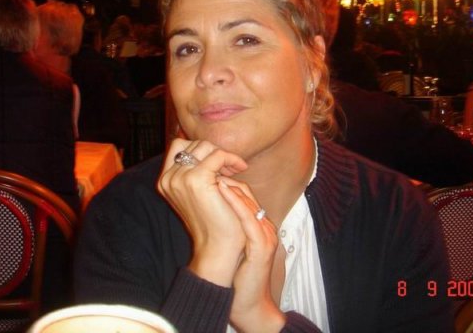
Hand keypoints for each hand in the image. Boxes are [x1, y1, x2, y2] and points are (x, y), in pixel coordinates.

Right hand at [158, 139, 247, 286]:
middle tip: (231, 168)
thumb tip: (209, 148)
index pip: (179, 146)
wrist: (218, 246)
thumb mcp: (200, 192)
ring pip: (205, 146)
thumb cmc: (214, 221)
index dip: (201, 149)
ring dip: (224, 155)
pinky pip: (217, 154)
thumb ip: (197, 171)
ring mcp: (180, 178)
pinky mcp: (196, 179)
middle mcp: (168, 178)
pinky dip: (231, 159)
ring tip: (236, 170)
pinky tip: (240, 169)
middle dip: (214, 152)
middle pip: (193, 144)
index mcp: (165, 181)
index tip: (219, 163)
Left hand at [218, 178, 285, 332]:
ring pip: (249, 202)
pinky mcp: (261, 246)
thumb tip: (211, 209)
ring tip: (213, 173)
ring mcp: (265, 235)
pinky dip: (235, 203)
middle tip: (209, 169)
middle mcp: (264, 226)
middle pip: (248, 194)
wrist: (250, 303)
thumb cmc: (238, 276)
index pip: (244, 194)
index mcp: (258, 224)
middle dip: (228, 177)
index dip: (226, 180)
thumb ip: (229, 225)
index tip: (208, 173)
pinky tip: (222, 191)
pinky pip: (248, 219)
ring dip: (231, 185)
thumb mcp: (235, 244)